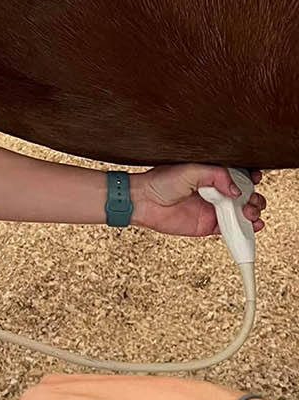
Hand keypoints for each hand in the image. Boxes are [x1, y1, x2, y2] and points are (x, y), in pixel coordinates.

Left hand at [131, 165, 264, 236]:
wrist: (143, 201)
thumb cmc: (160, 181)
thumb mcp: (190, 169)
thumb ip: (216, 175)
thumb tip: (237, 189)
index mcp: (212, 174)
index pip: (239, 175)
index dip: (250, 177)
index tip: (254, 179)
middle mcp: (215, 191)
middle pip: (246, 195)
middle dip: (254, 197)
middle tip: (249, 201)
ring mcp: (213, 208)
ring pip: (242, 213)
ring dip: (253, 213)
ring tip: (249, 213)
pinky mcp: (209, 225)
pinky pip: (231, 229)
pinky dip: (244, 230)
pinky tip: (249, 227)